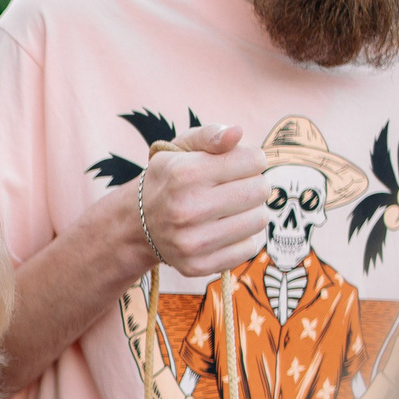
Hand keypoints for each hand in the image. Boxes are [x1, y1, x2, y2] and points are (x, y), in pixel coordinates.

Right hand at [132, 124, 267, 277]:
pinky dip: (243, 238)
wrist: (138, 223)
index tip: (240, 164)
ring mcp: (192, 241)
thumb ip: (211, 134)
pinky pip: (249, 248)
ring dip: (251, 211)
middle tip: (237, 187)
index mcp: (185, 173)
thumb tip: (237, 132)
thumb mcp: (183, 147)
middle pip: (260, 190)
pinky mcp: (199, 265)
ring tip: (232, 208)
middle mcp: (187, 209)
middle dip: (254, 184)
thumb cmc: (170, 178)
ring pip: (259, 220)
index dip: (252, 159)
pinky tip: (225, 230)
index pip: (254, 160)